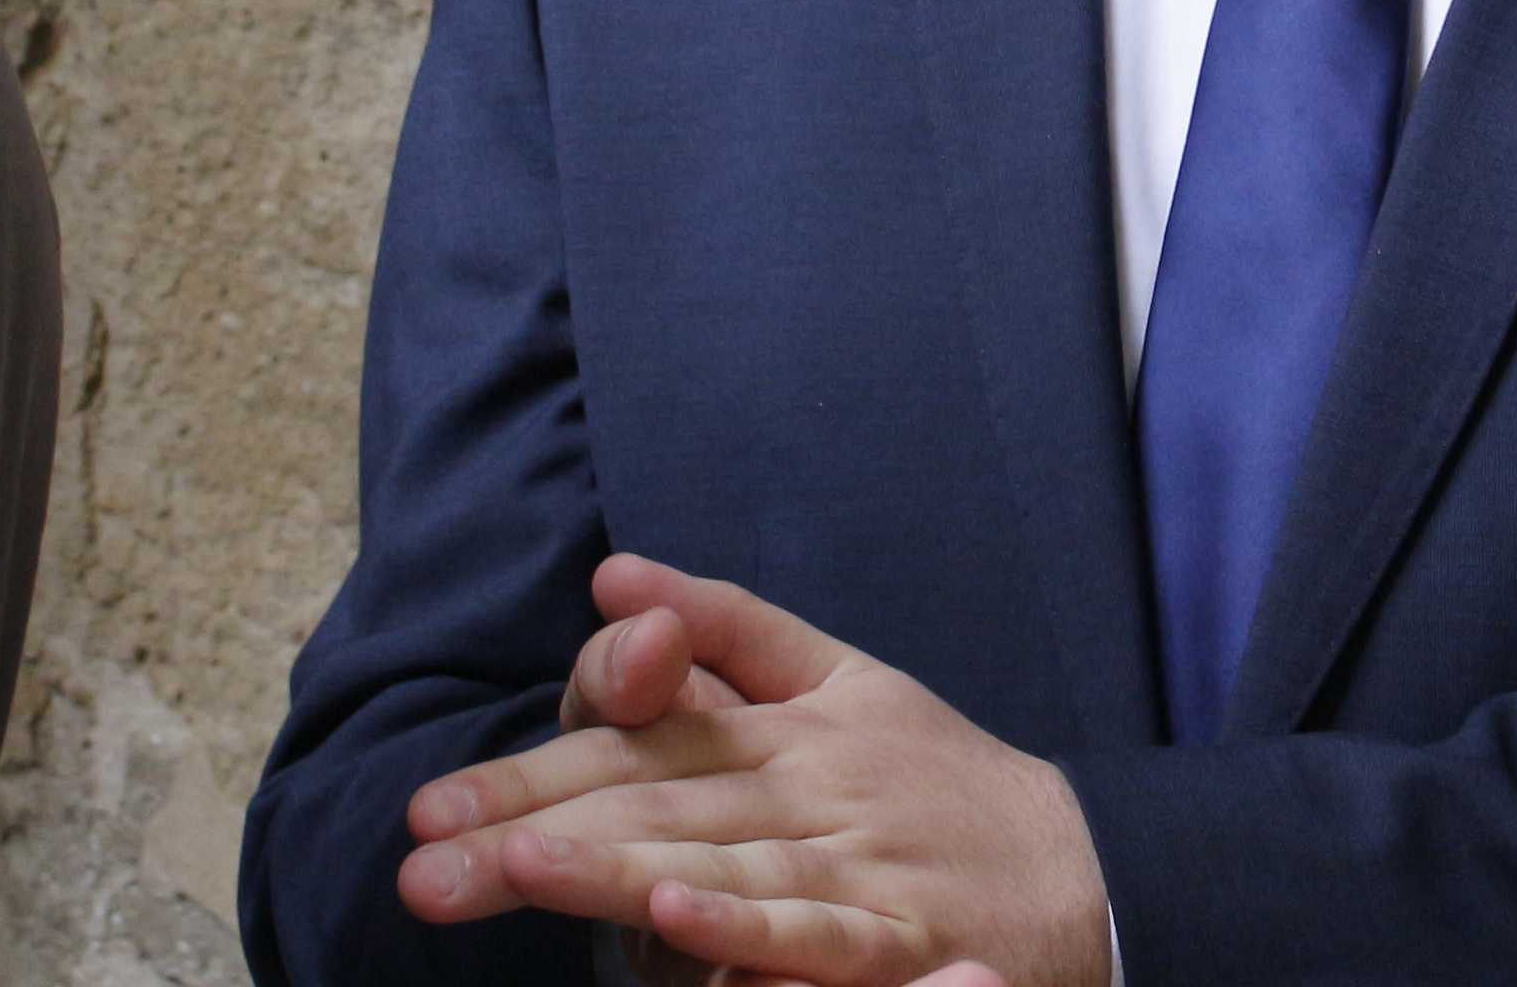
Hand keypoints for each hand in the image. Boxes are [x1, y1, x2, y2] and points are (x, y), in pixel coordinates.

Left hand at [400, 555, 1110, 986]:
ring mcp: (855, 863)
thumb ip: (731, 628)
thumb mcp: (844, 678)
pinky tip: (675, 923)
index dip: (532, 770)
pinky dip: (747, 926)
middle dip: (534, 829)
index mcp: (785, 726)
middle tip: (426, 856)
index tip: (429, 804)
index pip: (640, 740)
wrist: (1089, 871)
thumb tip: (613, 575)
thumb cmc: (938, 781)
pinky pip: (815, 935)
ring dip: (618, 866)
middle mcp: (810, 787)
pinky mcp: (900, 940)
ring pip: (720, 862)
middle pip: (657, 803)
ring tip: (519, 867)